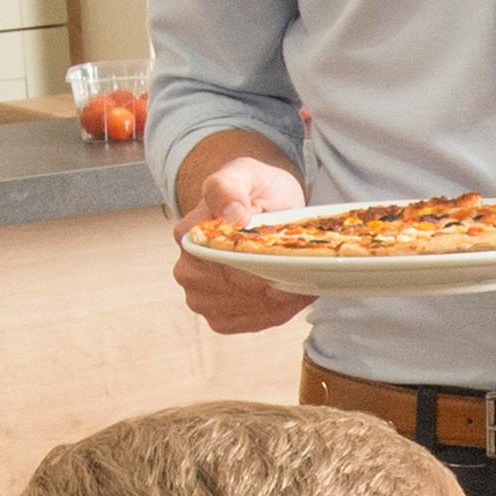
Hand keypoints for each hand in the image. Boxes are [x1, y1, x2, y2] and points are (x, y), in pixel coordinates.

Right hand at [169, 142, 315, 335]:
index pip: (228, 262)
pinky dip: (277, 312)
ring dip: (282, 300)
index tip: (291, 258)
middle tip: (307, 268)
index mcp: (189, 236)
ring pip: (250, 310)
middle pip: (242, 288)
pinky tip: (290, 294)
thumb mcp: (243, 173)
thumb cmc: (252, 190)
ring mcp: (200, 297)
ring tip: (302, 278)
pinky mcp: (218, 316)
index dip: (264, 263)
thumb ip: (229, 188)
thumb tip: (233, 215)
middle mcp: (188, 270)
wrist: (260, 203)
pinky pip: (251, 323)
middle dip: (277, 281)